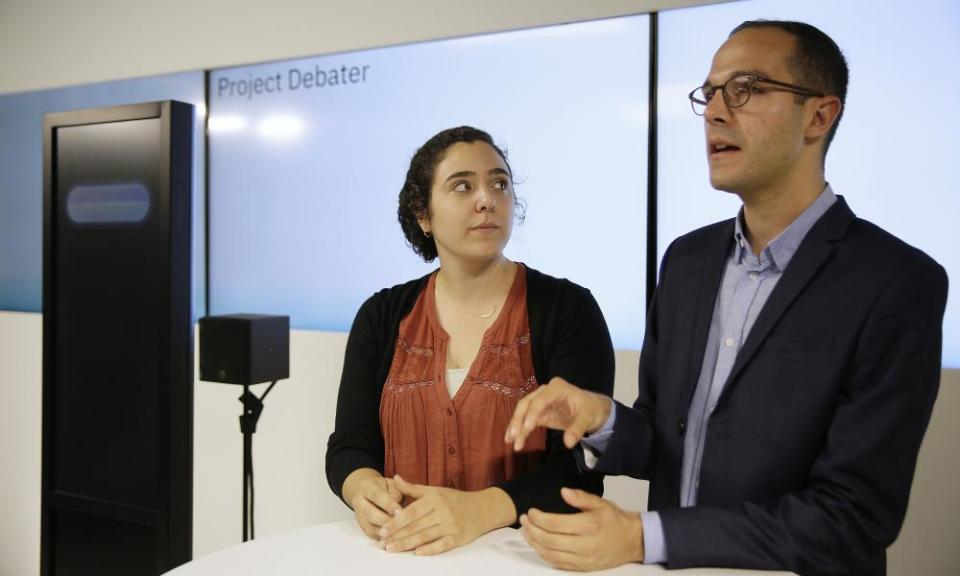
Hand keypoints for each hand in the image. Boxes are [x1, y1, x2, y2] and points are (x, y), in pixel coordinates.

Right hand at [341, 468, 401, 538]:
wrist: (366, 491)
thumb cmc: (385, 488)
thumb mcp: (392, 484)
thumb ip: (397, 491)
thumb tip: (399, 506)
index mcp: (367, 487)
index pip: (377, 496)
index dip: (389, 505)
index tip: (401, 512)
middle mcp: (359, 501)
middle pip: (370, 513)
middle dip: (385, 521)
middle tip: (400, 526)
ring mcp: (359, 516)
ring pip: (369, 527)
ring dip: (384, 533)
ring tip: (398, 536)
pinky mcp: (362, 527)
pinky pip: (371, 535)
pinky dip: (382, 540)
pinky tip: (393, 541)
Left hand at [378, 474, 514, 554]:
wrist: (484, 508)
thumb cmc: (456, 499)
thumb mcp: (436, 490)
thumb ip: (413, 488)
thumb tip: (395, 478)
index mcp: (435, 498)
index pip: (411, 512)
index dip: (396, 522)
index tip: (382, 530)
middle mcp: (442, 511)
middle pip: (416, 525)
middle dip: (397, 535)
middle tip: (382, 544)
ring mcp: (451, 525)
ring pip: (425, 536)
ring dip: (407, 544)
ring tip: (392, 549)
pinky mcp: (459, 537)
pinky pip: (443, 544)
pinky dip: (430, 549)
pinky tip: (418, 553)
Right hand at [504, 376, 610, 450]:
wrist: (590, 409)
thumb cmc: (589, 409)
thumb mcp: (588, 418)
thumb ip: (578, 429)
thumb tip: (568, 443)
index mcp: (557, 388)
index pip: (541, 399)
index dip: (533, 413)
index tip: (527, 428)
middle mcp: (545, 391)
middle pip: (527, 403)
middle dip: (518, 419)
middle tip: (513, 435)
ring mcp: (540, 401)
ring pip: (523, 411)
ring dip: (515, 426)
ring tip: (510, 441)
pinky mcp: (539, 412)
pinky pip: (526, 420)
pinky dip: (520, 430)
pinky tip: (514, 441)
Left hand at [520, 487, 643, 570]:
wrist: (633, 541)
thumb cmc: (614, 519)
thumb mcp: (601, 503)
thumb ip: (581, 498)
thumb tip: (563, 492)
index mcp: (589, 526)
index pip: (556, 524)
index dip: (539, 518)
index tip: (530, 511)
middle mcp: (585, 545)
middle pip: (550, 541)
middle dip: (532, 530)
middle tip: (523, 521)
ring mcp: (584, 560)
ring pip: (551, 554)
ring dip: (535, 543)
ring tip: (526, 532)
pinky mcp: (583, 568)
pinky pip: (558, 564)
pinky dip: (544, 554)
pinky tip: (538, 545)